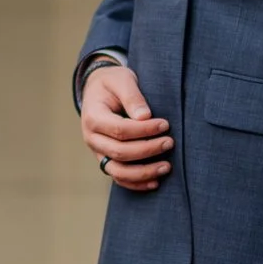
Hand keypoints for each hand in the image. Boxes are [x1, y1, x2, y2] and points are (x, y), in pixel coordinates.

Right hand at [81, 61, 172, 191]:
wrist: (98, 90)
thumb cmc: (112, 83)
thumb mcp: (122, 80)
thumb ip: (132, 96)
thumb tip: (145, 117)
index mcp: (93, 116)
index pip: (120, 130)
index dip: (144, 130)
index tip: (165, 125)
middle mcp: (92, 138)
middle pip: (120, 152)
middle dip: (148, 150)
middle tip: (170, 142)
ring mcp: (98, 151)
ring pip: (118, 171)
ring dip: (143, 172)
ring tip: (166, 167)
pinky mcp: (105, 159)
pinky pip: (119, 177)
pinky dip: (136, 183)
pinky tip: (155, 182)